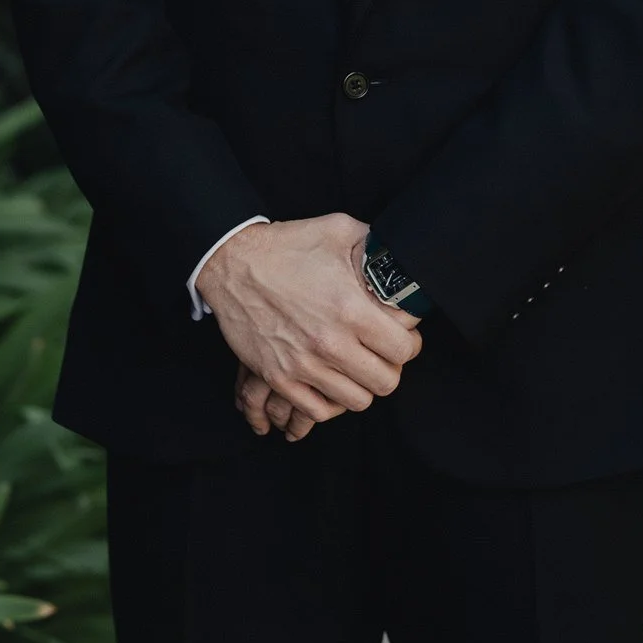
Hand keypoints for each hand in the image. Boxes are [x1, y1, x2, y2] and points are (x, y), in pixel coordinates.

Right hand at [197, 214, 421, 434]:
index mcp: (350, 309)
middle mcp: (330, 343)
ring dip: (362, 385)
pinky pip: (318, 411)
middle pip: (385, 383)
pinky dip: (330, 402)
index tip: (404, 338)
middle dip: (390, 368)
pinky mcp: (279, 378)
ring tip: (357, 367)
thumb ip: (374, 246)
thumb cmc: (288, 245)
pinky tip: (332, 381)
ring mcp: (303, 365)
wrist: (233, 262)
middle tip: (383, 355)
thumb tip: (397, 259)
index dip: (409, 345)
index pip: (403, 350)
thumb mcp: (338, 230)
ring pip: (356, 401)